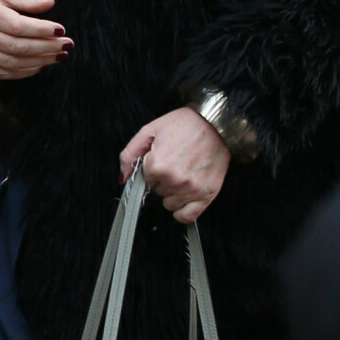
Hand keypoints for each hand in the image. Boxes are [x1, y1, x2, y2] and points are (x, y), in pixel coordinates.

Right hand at [0, 0, 72, 78]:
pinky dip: (25, 72)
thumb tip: (50, 3)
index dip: (42, 30)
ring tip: (59, 56)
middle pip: (19, 47)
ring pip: (14, 63)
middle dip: (47, 48)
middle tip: (67, 46)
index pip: (18, 25)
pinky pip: (4, 73)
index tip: (62, 30)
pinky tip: (40, 66)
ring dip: (40, 61)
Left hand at [119, 107, 230, 222]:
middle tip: (175, 163)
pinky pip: (186, 216)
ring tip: (184, 173)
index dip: (152, 169)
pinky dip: (182, 211)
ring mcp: (191, 189)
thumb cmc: (186, 123)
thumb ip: (131, 153)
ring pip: (169, 204)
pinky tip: (185, 196)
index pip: (145, 180)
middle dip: (162, 180)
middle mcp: (173, 180)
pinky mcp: (206, 195)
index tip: (161, 159)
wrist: (217, 122)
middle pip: (157, 192)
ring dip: (173, 192)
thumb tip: (122, 175)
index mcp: (157, 165)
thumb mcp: (152, 129)